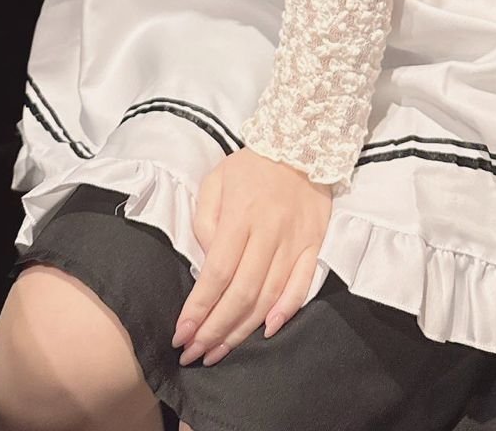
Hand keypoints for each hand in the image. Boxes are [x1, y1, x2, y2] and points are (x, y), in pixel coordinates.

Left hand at [171, 147, 332, 366]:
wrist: (302, 142)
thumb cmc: (251, 165)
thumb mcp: (215, 179)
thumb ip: (205, 220)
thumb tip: (206, 262)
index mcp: (241, 215)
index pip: (217, 272)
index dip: (198, 308)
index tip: (180, 334)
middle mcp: (269, 232)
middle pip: (241, 293)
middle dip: (214, 330)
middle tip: (194, 354)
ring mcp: (295, 241)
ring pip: (268, 296)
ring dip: (242, 330)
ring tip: (218, 352)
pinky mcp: (315, 244)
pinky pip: (303, 285)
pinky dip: (286, 311)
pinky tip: (267, 331)